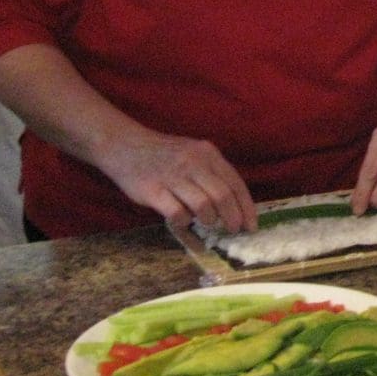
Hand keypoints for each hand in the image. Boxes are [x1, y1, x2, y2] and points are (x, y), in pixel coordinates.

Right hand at [99, 131, 256, 231]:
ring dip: (210, 220)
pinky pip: (177, 213)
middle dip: (233, 218)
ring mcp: (173, 176)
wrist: (125, 145)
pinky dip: (184, 222)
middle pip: (223, 196)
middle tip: (233, 230)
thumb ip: (212, 174)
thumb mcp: (194, 153)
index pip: (235, 183)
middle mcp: (193, 163)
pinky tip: (183, 220)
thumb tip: (234, 206)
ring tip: (208, 224)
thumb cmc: (165, 154)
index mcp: (207, 153)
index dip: (246, 207)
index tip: (251, 225)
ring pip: (203, 206)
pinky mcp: (153, 190)